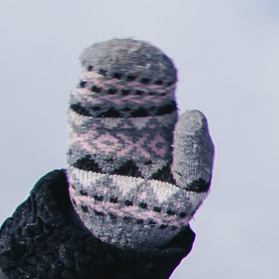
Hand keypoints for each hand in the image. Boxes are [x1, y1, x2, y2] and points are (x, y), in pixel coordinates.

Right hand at [64, 39, 212, 249]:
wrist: (131, 225)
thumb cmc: (170, 202)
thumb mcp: (191, 181)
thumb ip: (196, 151)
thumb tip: (196, 114)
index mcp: (166, 118)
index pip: (160, 85)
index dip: (157, 71)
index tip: (158, 67)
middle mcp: (136, 113)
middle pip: (130, 79)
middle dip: (128, 63)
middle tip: (128, 54)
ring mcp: (108, 122)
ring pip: (104, 89)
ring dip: (102, 71)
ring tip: (102, 60)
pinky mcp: (83, 133)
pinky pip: (82, 110)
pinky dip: (84, 93)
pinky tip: (85, 83)